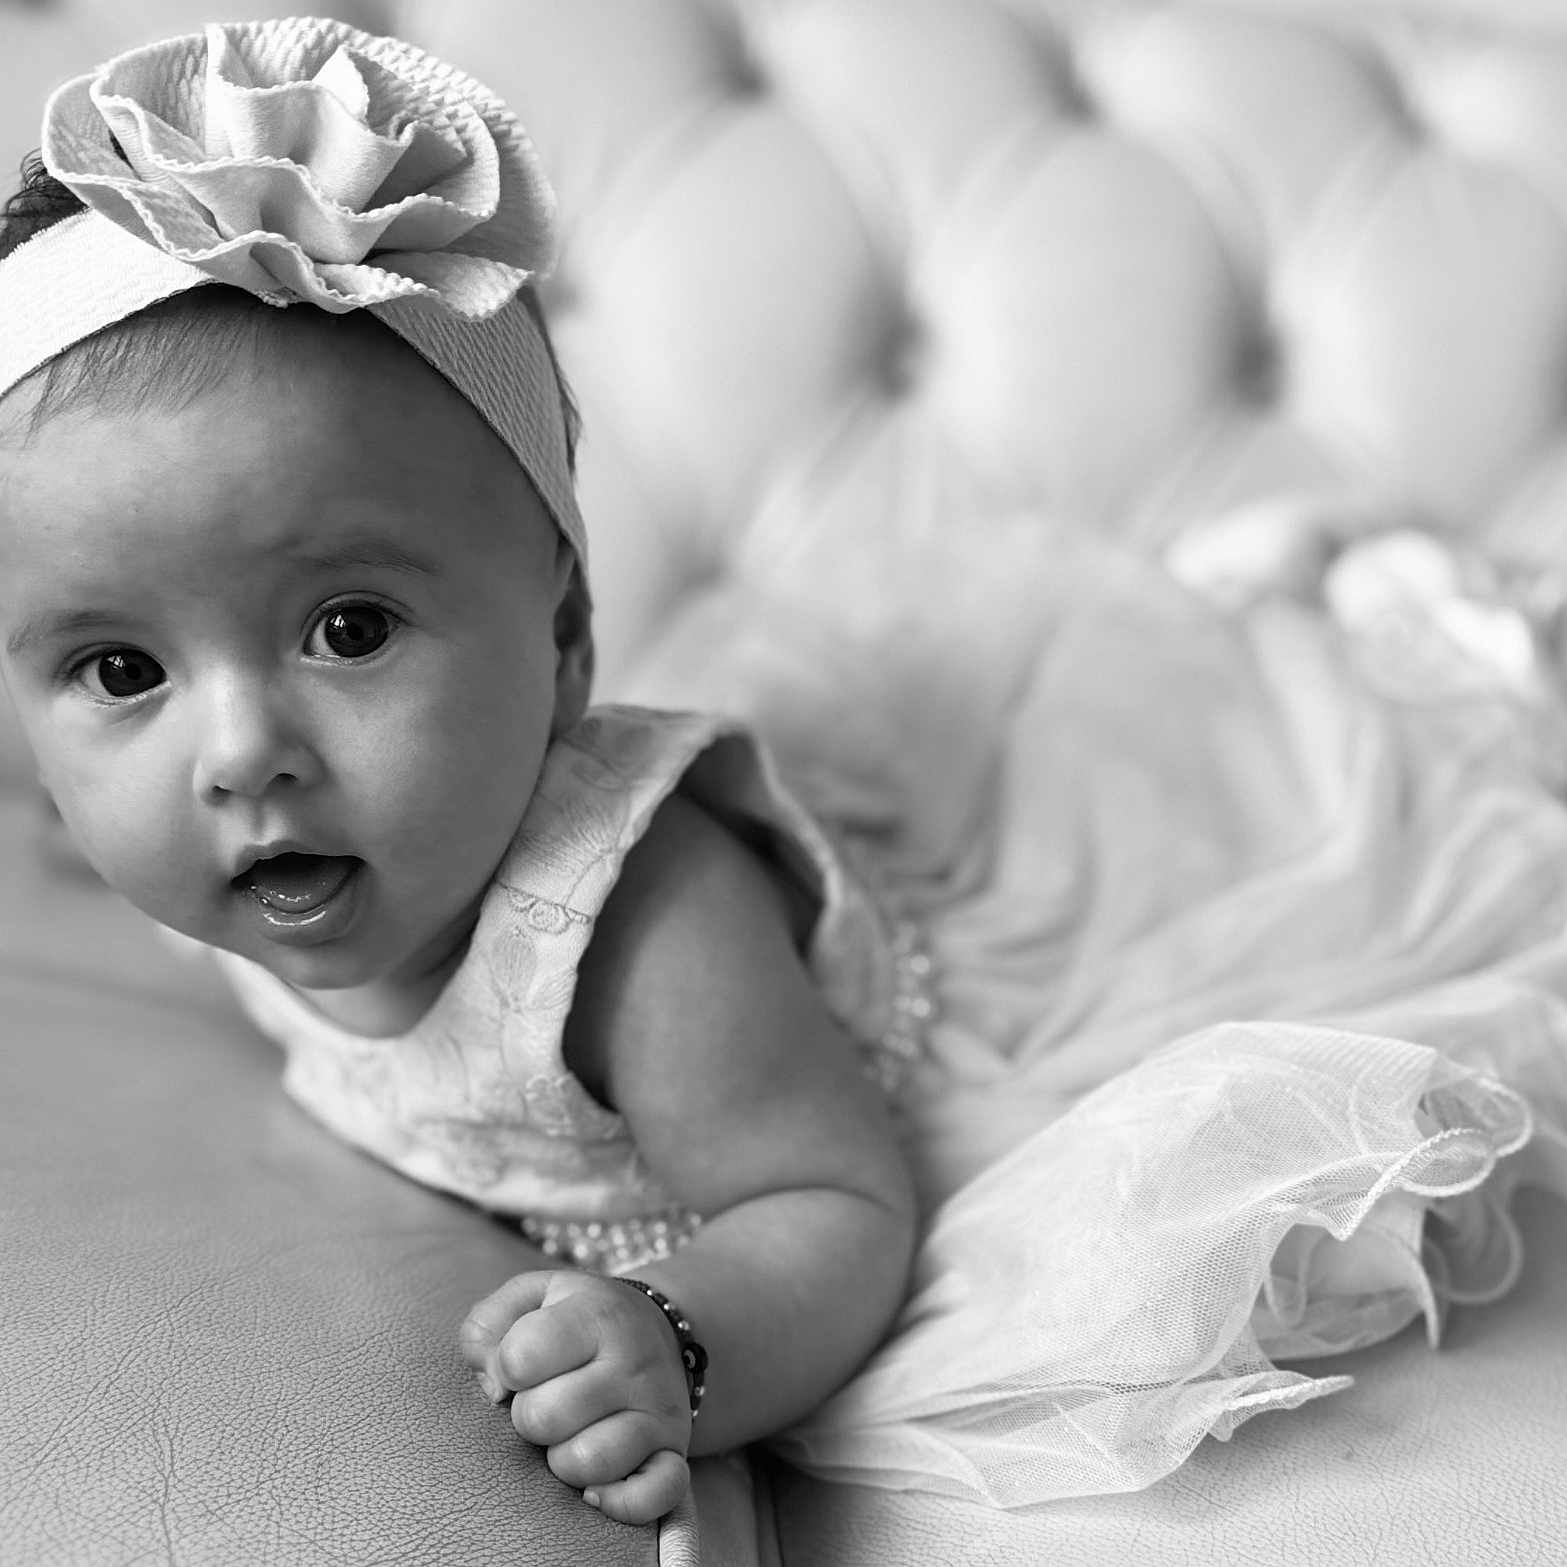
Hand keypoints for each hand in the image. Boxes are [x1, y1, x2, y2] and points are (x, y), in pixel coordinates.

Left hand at [460, 1269, 692, 1524]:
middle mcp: (632, 1361)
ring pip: (588, 1462)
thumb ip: (486, 1326)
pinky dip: (619, 1502)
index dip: (505, 1368)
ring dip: (562, 1460)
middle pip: (543, 1418)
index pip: (520, 1358)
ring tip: (570, 1435)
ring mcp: (658, 1410)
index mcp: (596, 1315)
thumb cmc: (578, 1321)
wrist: (663, 1331)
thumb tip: (493, 1389)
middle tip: (547, 1400)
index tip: (522, 1365)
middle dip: (528, 1416)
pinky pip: (652, 1495)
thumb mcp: (532, 1296)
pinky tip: (596, 1488)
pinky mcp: (675, 1451)